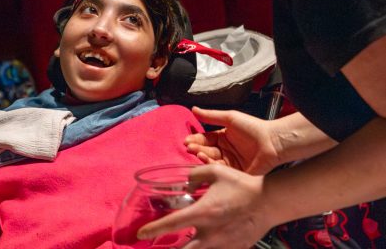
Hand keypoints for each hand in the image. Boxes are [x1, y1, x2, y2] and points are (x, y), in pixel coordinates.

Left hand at [137, 164, 272, 248]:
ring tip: (177, 245)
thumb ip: (194, 174)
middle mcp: (210, 233)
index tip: (141, 233)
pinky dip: (205, 248)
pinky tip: (201, 243)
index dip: (153, 229)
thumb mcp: (215, 171)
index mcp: (203, 213)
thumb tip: (183, 181)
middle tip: (155, 248)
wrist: (270, 202)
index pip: (172, 224)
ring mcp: (222, 244)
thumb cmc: (241, 185)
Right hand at [185, 107, 279, 174]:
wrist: (272, 141)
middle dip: (197, 149)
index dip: (196, 139)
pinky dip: (212, 166)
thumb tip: (193, 109)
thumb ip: (211, 116)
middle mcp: (226, 151)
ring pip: (212, 161)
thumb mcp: (229, 118)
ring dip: (203, 157)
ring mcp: (231, 163)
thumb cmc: (253, 127)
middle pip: (207, 150)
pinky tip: (206, 160)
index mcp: (224, 138)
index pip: (205, 139)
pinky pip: (222, 171)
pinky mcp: (236, 174)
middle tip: (190, 147)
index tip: (187, 140)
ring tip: (197, 153)